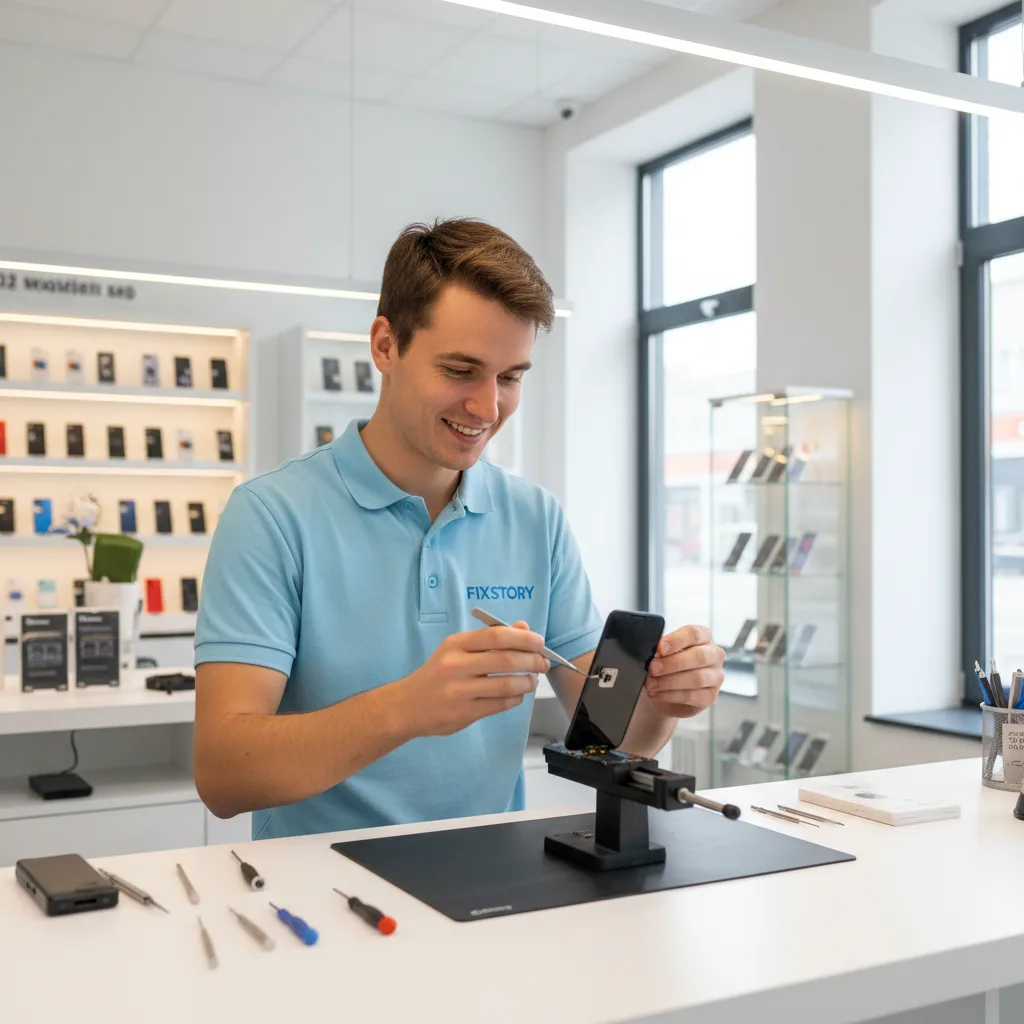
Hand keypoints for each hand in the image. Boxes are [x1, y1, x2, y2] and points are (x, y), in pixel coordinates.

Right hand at [396, 621, 549, 736]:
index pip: (496, 636)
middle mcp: (456, 665)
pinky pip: (500, 704)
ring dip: (527, 682)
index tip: (540, 642)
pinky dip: (516, 698)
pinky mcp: (464, 713)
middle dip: (532, 661)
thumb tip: (523, 628)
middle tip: (543, 663)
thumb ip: (490, 638)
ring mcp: (460, 691)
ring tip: (532, 681)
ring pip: (507, 685)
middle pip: (506, 660)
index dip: (524, 638)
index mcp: (456, 644)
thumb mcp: (457, 650)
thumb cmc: (437, 674)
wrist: (407, 706)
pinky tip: (517, 695)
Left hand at [643, 625, 723, 719]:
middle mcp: (714, 655)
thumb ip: (662, 649)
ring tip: (651, 683)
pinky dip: (670, 695)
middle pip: (699, 656)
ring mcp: (715, 677)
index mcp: (703, 637)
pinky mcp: (710, 697)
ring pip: (697, 678)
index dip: (676, 640)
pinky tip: (657, 693)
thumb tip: (656, 651)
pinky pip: (692, 696)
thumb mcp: (662, 653)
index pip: (694, 633)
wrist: (665, 694)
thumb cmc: (666, 667)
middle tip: (653, 668)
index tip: (660, 648)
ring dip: (669, 681)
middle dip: (672, 663)